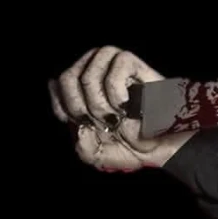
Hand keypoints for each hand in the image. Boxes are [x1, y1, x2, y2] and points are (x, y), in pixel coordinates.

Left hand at [48, 45, 195, 172]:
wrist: (161, 145)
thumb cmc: (131, 146)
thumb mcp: (98, 156)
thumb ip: (81, 146)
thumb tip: (81, 127)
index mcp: (80, 92)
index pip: (56, 87)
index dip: (66, 109)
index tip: (85, 124)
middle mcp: (93, 73)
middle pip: (67, 78)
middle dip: (82, 109)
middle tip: (102, 123)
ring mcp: (111, 65)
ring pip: (88, 74)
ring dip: (101, 105)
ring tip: (117, 116)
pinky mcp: (130, 63)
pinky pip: (113, 70)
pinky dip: (118, 95)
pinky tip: (127, 105)